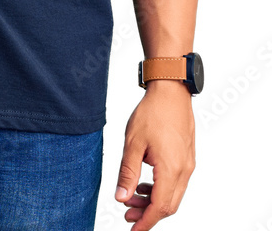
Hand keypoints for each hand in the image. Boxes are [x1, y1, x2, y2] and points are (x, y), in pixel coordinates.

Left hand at [114, 82, 195, 228]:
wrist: (171, 91)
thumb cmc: (152, 113)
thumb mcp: (133, 143)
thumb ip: (127, 172)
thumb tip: (121, 197)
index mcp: (171, 169)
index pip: (159, 207)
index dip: (146, 222)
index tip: (132, 230)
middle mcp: (184, 170)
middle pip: (168, 205)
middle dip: (147, 214)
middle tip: (126, 213)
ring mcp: (188, 164)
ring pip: (173, 195)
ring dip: (153, 201)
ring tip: (131, 197)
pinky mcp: (187, 158)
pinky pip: (176, 183)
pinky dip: (160, 189)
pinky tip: (144, 184)